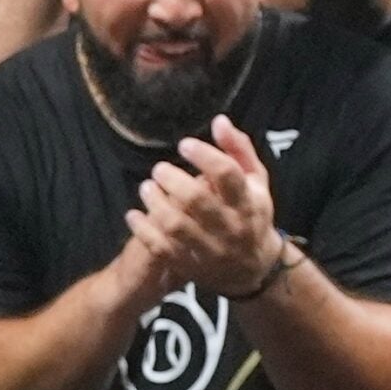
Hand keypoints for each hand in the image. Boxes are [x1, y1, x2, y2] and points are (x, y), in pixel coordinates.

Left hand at [127, 116, 282, 296]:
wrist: (254, 269)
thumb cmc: (252, 214)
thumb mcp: (256, 181)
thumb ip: (239, 150)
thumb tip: (219, 120)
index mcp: (248, 202)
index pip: (227, 175)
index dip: (204, 156)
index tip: (184, 144)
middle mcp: (231, 227)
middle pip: (197, 200)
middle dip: (172, 179)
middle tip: (159, 169)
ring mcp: (210, 250)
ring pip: (176, 225)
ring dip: (155, 203)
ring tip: (146, 187)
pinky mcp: (191, 266)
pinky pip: (162, 249)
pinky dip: (144, 230)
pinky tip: (134, 214)